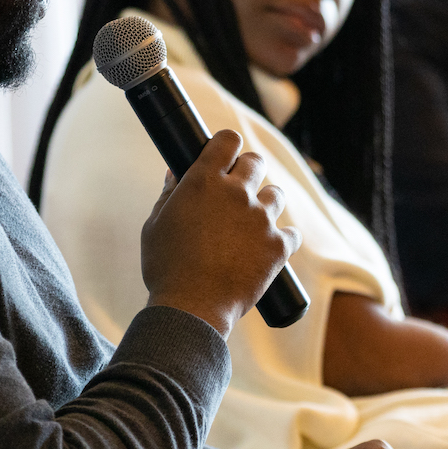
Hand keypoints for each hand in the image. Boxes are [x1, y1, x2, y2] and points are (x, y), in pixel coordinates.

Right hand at [141, 129, 300, 336]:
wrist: (192, 308)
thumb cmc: (166, 268)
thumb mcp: (155, 226)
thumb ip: (169, 194)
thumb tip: (176, 173)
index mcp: (204, 181)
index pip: (227, 140)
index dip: (228, 145)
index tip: (226, 155)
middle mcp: (237, 193)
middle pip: (256, 162)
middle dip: (248, 171)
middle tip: (238, 191)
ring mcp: (261, 219)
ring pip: (276, 194)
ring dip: (265, 203)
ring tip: (251, 224)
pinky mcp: (278, 246)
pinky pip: (292, 233)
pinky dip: (282, 240)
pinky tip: (268, 249)